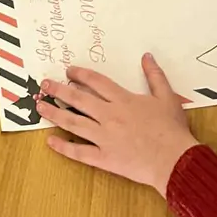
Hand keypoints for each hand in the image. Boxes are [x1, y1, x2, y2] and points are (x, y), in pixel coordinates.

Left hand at [38, 56, 198, 196]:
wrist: (175, 161)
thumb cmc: (172, 130)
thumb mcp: (167, 97)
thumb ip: (155, 76)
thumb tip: (147, 56)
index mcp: (123, 100)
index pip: (96, 82)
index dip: (80, 74)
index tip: (69, 70)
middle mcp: (109, 116)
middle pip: (78, 99)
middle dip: (59, 90)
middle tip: (44, 84)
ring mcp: (104, 137)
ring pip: (73, 123)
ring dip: (55, 113)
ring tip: (40, 106)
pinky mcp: (105, 158)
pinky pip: (79, 152)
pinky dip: (63, 147)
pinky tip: (50, 141)